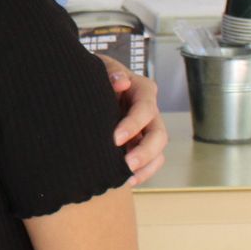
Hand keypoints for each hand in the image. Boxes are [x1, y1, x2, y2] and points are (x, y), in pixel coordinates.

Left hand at [97, 55, 167, 186]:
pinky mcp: (142, 143)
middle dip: (144, 151)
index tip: (115, 139)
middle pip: (158, 134)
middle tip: (126, 164)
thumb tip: (121, 82)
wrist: (91, 87)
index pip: (144, 109)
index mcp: (143, 90)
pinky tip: (128, 180)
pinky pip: (152, 161)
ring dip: (146, 165)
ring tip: (127, 177)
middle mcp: (151, 111)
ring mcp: (148, 129)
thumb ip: (111, 73)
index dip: (132, 125)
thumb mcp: (102, 68)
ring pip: (159, 150)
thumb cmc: (97, 75)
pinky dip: (143, 172)